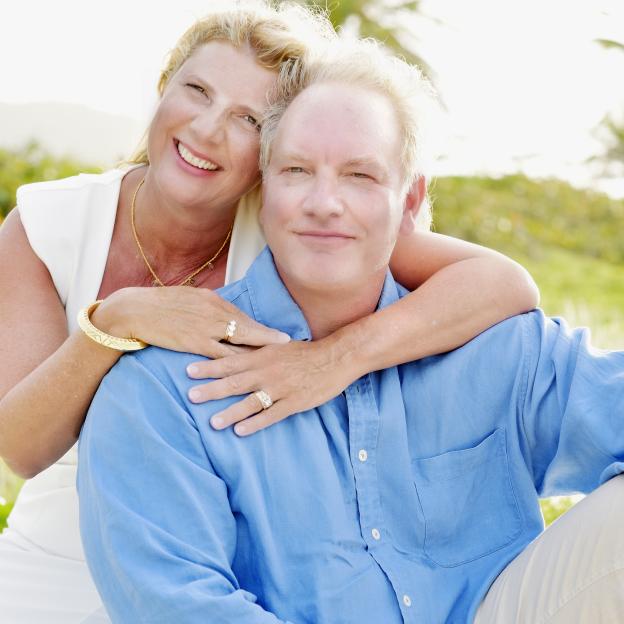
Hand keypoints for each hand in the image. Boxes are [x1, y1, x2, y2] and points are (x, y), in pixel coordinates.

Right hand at [92, 286, 289, 357]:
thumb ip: (211, 307)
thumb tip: (227, 316)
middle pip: (249, 328)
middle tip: (291, 345)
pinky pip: (221, 356)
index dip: (263, 328)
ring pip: (239, 343)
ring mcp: (207, 329)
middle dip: (270, 338)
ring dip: (259, 352)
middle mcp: (215, 313)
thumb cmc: (162, 303)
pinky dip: (237, 363)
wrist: (135, 310)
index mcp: (214, 301)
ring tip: (278, 359)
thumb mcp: (191, 298)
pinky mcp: (195, 344)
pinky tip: (250, 371)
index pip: (244, 317)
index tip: (281, 334)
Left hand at [186, 339, 356, 434]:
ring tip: (213, 422)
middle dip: (212, 389)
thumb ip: (257, 351)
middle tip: (191, 396)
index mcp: (263, 356)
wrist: (335, 358)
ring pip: (251, 401)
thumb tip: (234, 352)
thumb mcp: (278, 346)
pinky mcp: (294, 402)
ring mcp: (281, 388)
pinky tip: (241, 431)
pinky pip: (272, 415)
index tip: (189, 371)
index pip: (231, 361)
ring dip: (231, 412)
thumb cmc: (305, 353)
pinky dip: (255, 423)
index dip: (210, 367)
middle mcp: (268, 372)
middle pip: (236, 382)